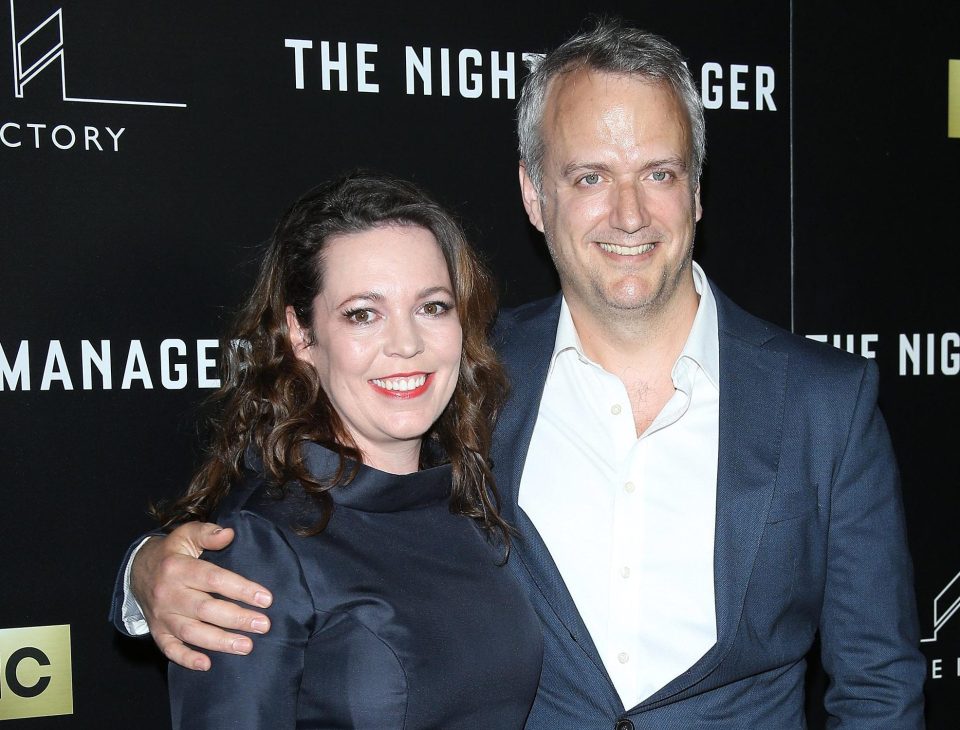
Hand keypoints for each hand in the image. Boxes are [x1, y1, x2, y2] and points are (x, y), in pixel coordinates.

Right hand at [131, 522, 272, 670]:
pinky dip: (186, 658)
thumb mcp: (185, 534)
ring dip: (220, 641)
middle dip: (237, 619)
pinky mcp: (157, 631)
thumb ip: (207, 533)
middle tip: (264, 625)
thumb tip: (229, 533)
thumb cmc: (171, 553)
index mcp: (178, 568)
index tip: (265, 598)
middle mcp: (168, 593)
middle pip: (205, 609)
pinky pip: (170, 649)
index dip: (241, 589)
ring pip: (191, 632)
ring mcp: (162, 615)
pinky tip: (207, 664)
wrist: (136, 571)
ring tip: (246, 646)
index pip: (213, 579)